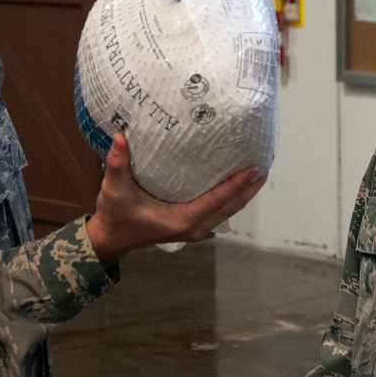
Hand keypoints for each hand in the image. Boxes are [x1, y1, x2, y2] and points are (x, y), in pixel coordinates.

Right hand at [85, 133, 265, 266]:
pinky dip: (231, 200)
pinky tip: (236, 185)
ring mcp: (195, 230)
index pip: (218, 199)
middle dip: (249, 188)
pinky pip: (219, 213)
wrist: (110, 239)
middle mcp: (195, 227)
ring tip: (257, 173)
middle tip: (265, 165)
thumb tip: (120, 137)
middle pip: (231, 206)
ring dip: (243, 194)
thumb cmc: (115, 215)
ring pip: (228, 211)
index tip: (255, 168)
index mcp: (183, 219)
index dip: (238, 184)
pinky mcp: (192, 228)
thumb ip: (117, 164)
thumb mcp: (114, 189)